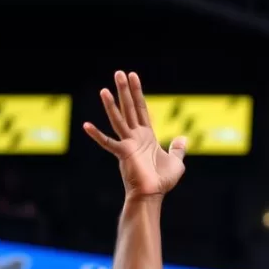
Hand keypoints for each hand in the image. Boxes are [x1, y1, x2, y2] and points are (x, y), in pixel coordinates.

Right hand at [83, 71, 186, 197]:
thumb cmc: (162, 182)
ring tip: (105, 88)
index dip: (138, 93)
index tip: (133, 76)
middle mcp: (135, 137)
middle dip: (125, 90)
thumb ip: (178, 148)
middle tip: (119, 72)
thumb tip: (182, 138)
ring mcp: (128, 144)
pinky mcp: (123, 154)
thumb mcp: (176, 162)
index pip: (142, 110)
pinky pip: (108, 143)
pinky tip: (86, 125)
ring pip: (119, 119)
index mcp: (147, 137)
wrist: (152, 196)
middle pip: (130, 108)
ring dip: (112, 104)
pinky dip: (97, 135)